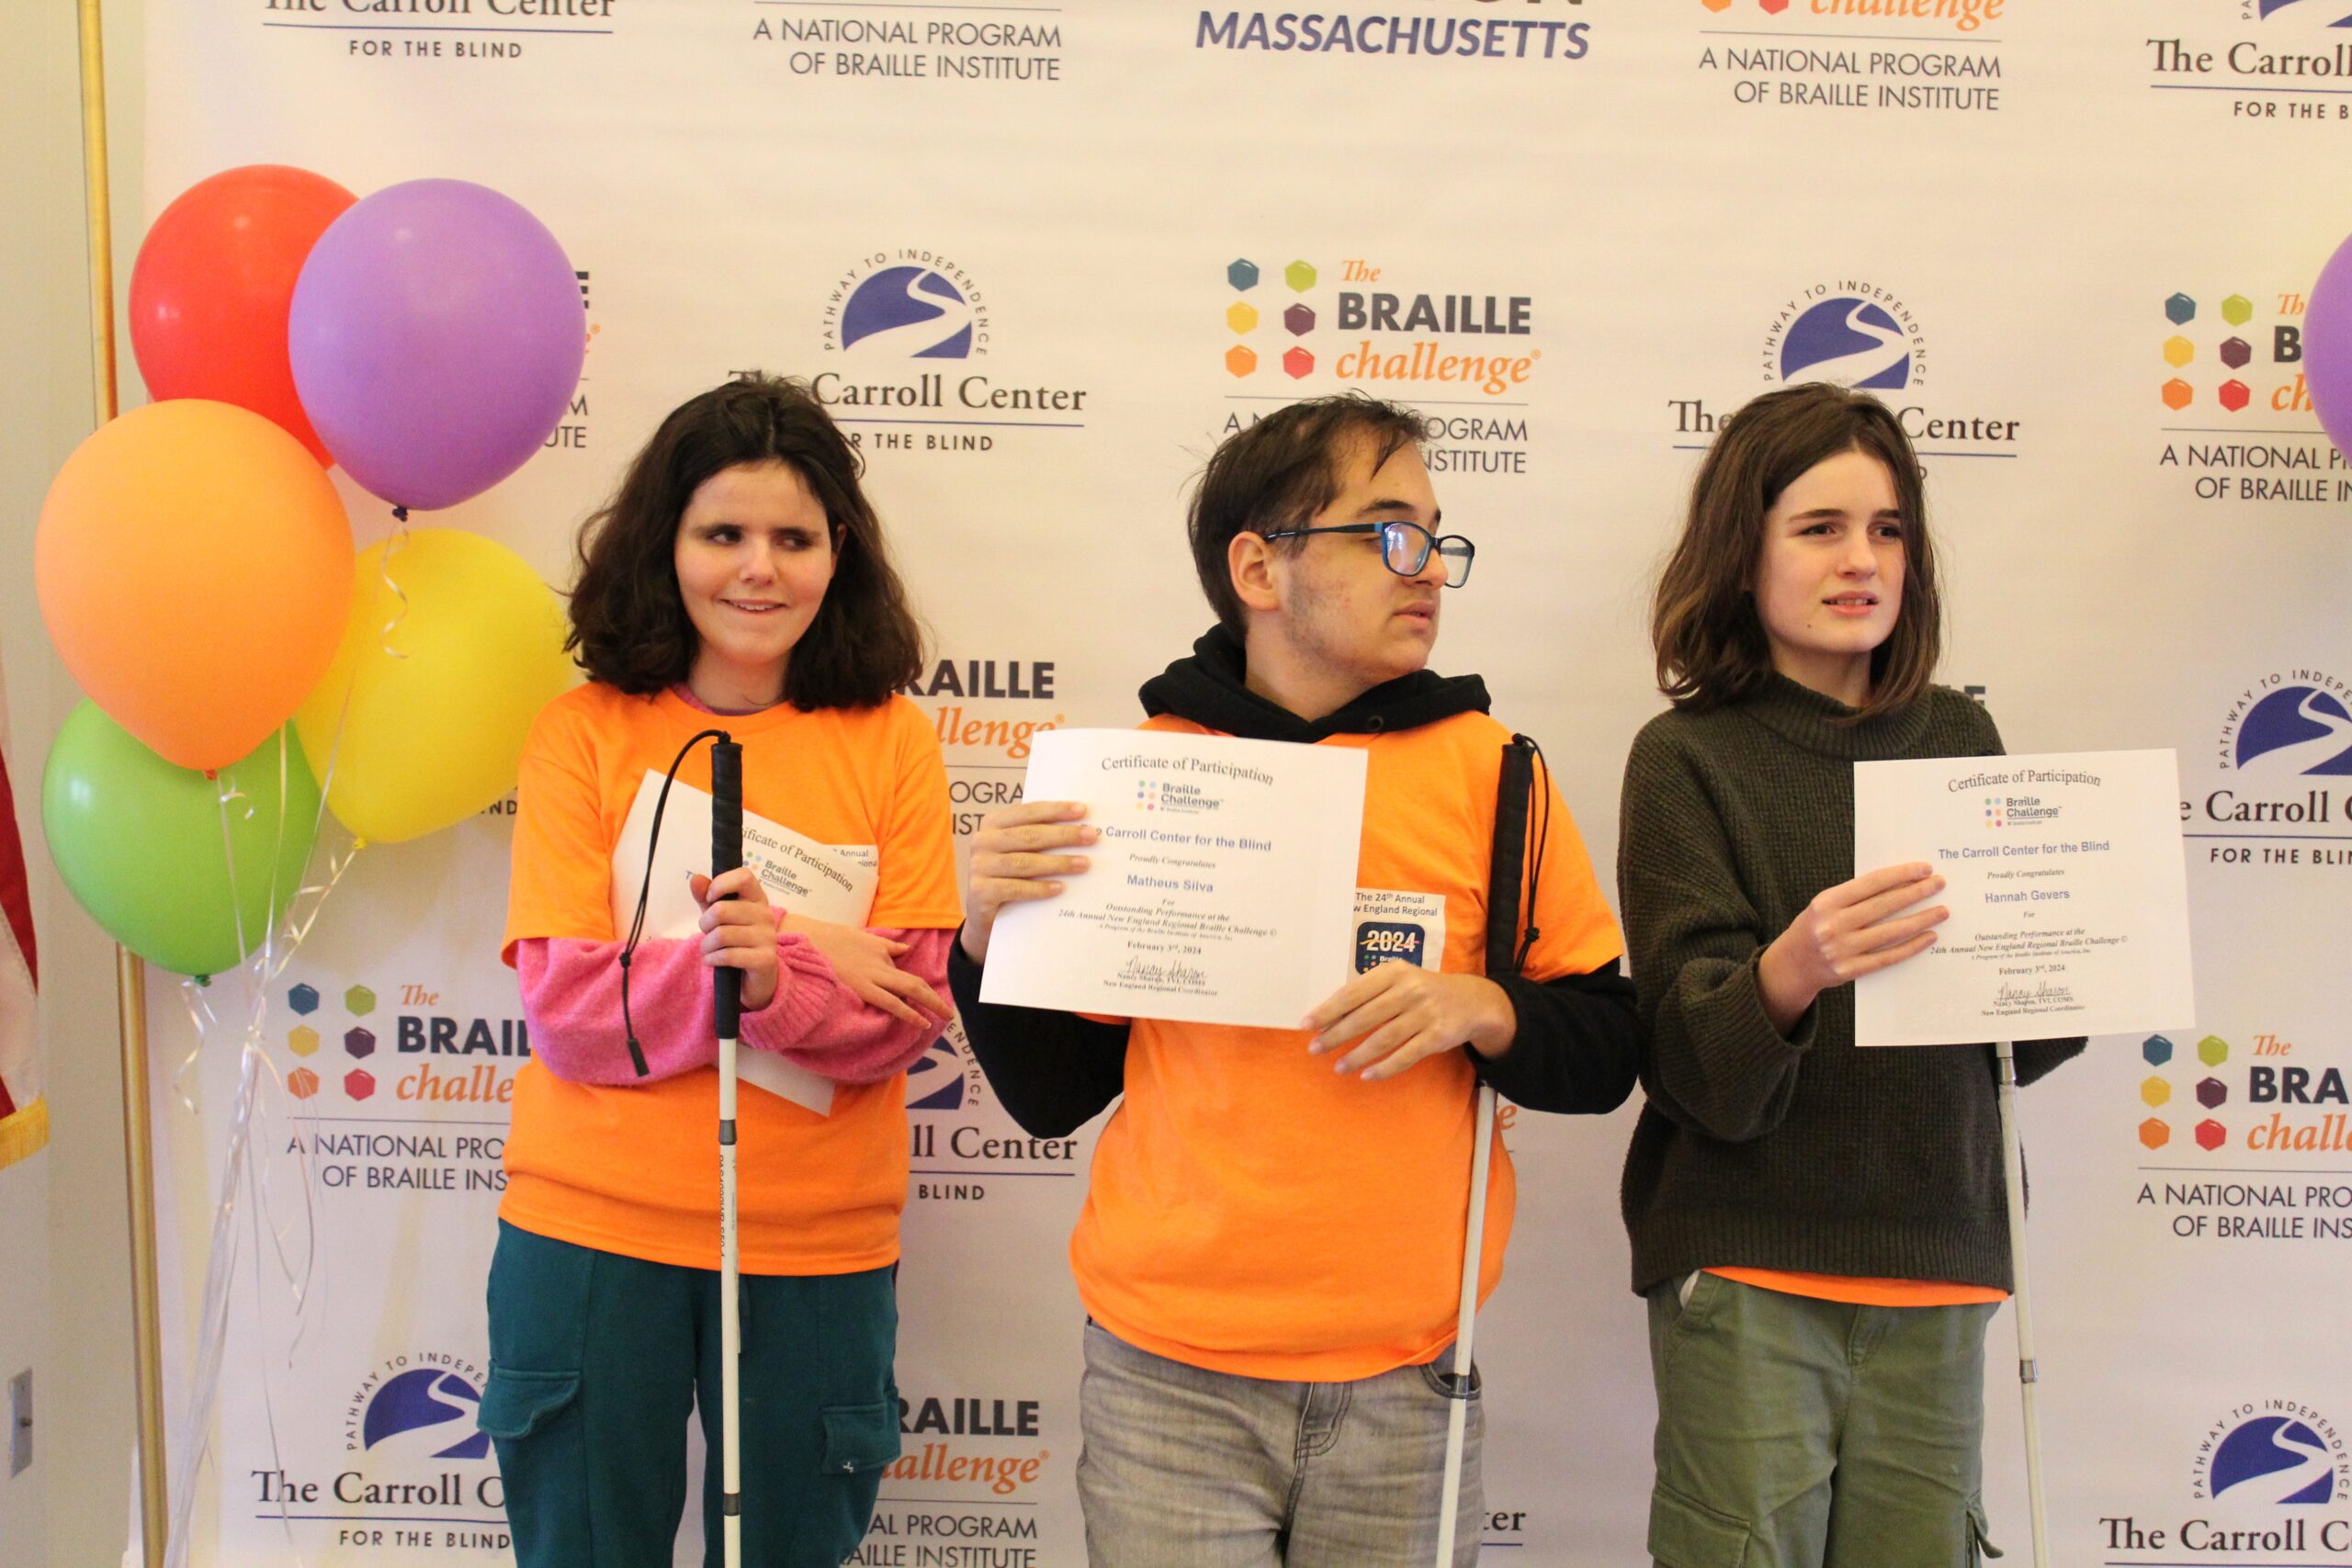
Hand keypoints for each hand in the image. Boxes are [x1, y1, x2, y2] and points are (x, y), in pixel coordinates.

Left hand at [689, 867, 779, 1011]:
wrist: (754, 978)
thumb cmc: (735, 941)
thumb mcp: (719, 917)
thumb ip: (706, 897)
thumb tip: (695, 878)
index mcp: (757, 898)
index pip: (743, 877)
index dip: (721, 884)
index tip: (710, 899)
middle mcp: (766, 915)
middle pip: (722, 910)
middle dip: (704, 924)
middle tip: (707, 933)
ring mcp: (768, 937)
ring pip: (721, 935)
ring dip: (706, 946)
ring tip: (708, 950)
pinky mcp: (765, 959)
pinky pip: (728, 955)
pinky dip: (712, 959)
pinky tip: (712, 961)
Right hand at [783, 914, 948, 1026]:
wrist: (810, 939)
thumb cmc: (833, 939)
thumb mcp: (865, 938)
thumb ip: (887, 946)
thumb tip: (904, 949)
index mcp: (883, 953)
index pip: (909, 974)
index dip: (925, 989)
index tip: (934, 1001)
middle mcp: (882, 965)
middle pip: (915, 983)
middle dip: (934, 999)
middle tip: (949, 1013)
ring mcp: (873, 977)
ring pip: (909, 990)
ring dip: (929, 1004)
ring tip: (942, 1017)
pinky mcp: (862, 988)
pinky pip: (890, 1003)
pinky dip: (908, 1012)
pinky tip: (920, 1021)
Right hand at [962, 801, 1095, 963]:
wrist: (986, 914)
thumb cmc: (1011, 876)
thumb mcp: (1021, 852)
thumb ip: (1040, 837)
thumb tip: (1082, 828)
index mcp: (993, 823)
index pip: (1028, 812)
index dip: (1056, 810)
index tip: (1083, 810)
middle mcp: (982, 841)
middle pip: (1029, 835)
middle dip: (1063, 835)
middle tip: (1091, 836)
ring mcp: (978, 866)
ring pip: (1024, 862)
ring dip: (1057, 863)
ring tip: (1084, 864)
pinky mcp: (979, 892)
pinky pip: (1014, 888)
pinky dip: (1039, 888)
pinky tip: (1060, 888)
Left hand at [1301, 963, 1515, 1082]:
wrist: (1471, 1000)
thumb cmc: (1422, 990)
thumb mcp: (1398, 979)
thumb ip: (1369, 991)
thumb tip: (1329, 1015)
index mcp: (1394, 972)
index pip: (1353, 992)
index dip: (1328, 1010)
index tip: (1307, 1024)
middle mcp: (1410, 990)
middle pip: (1365, 1017)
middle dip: (1336, 1035)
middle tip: (1315, 1048)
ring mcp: (1425, 1013)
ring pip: (1383, 1039)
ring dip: (1357, 1055)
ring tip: (1338, 1067)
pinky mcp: (1438, 1036)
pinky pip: (1405, 1056)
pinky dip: (1384, 1068)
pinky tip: (1366, 1075)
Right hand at [1756, 862, 1946, 1032]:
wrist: (1792, 964)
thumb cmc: (1816, 926)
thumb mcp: (1826, 904)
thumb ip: (1855, 895)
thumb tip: (1902, 883)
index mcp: (1827, 902)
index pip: (1871, 883)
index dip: (1900, 875)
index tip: (1924, 869)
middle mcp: (1833, 925)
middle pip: (1884, 906)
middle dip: (1916, 893)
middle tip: (1940, 884)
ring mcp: (1842, 950)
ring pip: (1890, 932)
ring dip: (1920, 920)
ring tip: (1942, 911)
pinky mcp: (1850, 970)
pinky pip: (1888, 957)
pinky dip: (1911, 946)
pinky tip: (1929, 937)